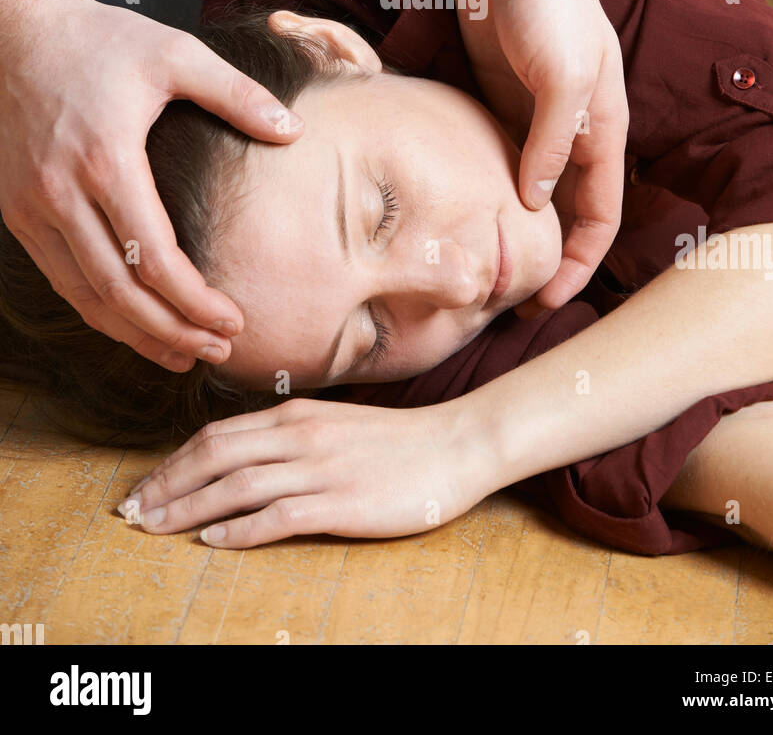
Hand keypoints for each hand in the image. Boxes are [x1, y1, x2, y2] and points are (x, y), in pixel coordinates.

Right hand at [0, 0, 302, 369]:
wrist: (16, 30)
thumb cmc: (102, 39)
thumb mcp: (176, 54)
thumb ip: (237, 94)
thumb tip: (294, 131)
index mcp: (106, 160)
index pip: (154, 258)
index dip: (195, 301)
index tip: (233, 322)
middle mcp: (62, 193)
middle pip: (118, 292)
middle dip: (171, 332)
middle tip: (218, 352)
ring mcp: (32, 207)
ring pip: (84, 295)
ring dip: (134, 333)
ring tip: (182, 354)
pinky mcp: (17, 210)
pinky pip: (60, 277)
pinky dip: (98, 308)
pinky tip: (133, 323)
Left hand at [118, 396, 492, 545]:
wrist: (455, 445)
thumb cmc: (396, 441)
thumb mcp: (334, 425)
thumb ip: (290, 437)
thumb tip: (244, 456)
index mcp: (296, 415)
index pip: (216, 435)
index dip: (173, 461)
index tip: (145, 485)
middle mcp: (299, 436)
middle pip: (214, 457)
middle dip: (166, 484)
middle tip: (131, 511)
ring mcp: (319, 469)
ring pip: (235, 486)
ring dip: (188, 508)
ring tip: (155, 528)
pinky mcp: (340, 502)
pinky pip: (277, 516)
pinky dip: (239, 529)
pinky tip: (213, 541)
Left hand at [453, 0, 628, 315]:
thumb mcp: (561, 73)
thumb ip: (552, 141)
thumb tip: (534, 202)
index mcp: (601, 123)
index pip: (601, 211)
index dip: (580, 261)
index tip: (547, 301)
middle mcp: (569, 123)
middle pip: (562, 205)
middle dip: (541, 251)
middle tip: (502, 294)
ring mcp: (528, 106)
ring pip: (523, 181)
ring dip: (505, 220)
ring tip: (472, 259)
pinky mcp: (491, 87)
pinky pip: (489, 146)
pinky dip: (478, 178)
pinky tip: (450, 202)